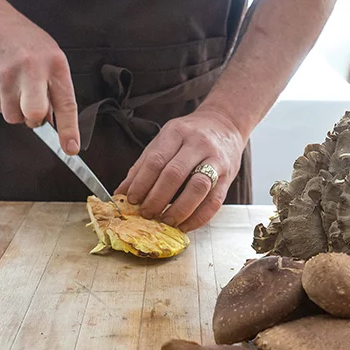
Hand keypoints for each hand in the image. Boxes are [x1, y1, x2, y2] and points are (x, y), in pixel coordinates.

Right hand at [0, 1, 79, 153]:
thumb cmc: (25, 42)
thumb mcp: (49, 56)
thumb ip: (54, 88)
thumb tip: (53, 124)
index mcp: (54, 63)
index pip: (65, 103)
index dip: (68, 129)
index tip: (71, 149)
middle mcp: (32, 69)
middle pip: (34, 114)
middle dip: (34, 119)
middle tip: (33, 110)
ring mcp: (7, 75)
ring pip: (13, 116)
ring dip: (16, 110)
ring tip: (16, 86)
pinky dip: (2, 100)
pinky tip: (2, 80)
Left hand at [116, 108, 247, 231]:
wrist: (225, 124)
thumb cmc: (189, 135)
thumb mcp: (164, 141)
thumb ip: (143, 165)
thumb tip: (121, 193)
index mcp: (176, 133)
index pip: (156, 160)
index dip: (141, 183)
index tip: (132, 200)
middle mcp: (197, 144)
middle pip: (174, 174)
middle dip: (157, 198)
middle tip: (146, 214)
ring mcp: (216, 160)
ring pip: (197, 187)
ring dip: (179, 209)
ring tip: (165, 222)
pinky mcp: (228, 177)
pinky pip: (214, 201)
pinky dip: (198, 217)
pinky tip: (185, 225)